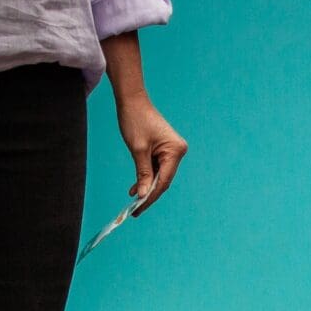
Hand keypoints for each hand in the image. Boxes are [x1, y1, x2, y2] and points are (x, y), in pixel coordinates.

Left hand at [113, 94, 186, 214]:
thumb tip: (142, 196)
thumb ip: (142, 174)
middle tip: (135, 209)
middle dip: (149, 193)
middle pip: (163, 180)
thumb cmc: (135, 120)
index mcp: (175, 151)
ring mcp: (172, 151)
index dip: (150, 196)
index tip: (138, 209)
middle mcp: (178, 152)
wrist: (132, 101)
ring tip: (132, 199)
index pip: (163, 181)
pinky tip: (135, 186)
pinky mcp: (165, 150)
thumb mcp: (138, 150)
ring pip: (159, 175)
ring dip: (146, 186)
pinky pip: (156, 168)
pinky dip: (146, 176)